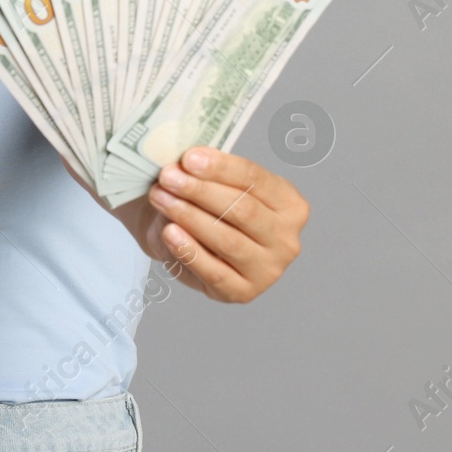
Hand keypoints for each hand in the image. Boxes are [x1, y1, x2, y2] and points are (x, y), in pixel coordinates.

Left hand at [140, 147, 308, 302]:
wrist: (197, 243)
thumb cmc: (213, 207)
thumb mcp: (221, 184)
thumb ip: (212, 173)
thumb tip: (186, 164)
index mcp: (290, 204)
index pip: (255, 179)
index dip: (220, 168)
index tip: (189, 158)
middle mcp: (286, 239)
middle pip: (242, 209)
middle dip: (200, 191)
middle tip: (168, 177)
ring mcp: (269, 270)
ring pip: (227, 240)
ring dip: (189, 216)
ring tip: (161, 198)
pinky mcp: (243, 292)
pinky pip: (214, 271)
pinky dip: (189, 250)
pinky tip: (170, 232)